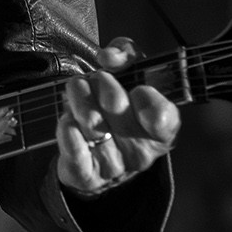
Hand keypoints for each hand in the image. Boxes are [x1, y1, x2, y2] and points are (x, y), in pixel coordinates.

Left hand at [55, 37, 180, 197]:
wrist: (98, 153)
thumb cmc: (119, 107)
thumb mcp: (132, 75)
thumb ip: (128, 55)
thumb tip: (111, 55)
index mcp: (162, 129)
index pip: (165, 119)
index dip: (152, 104)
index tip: (140, 89)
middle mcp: (140, 150)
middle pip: (119, 111)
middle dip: (104, 86)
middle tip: (97, 77)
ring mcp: (114, 165)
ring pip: (92, 128)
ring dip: (80, 101)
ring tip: (76, 88)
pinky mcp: (87, 176)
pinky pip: (76, 156)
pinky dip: (68, 134)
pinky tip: (66, 120)